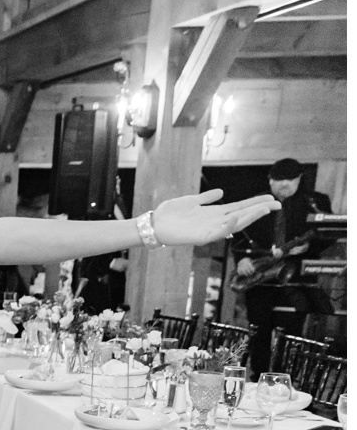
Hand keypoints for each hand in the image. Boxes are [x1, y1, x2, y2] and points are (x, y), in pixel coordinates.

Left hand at [153, 190, 277, 246]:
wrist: (153, 224)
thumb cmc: (170, 214)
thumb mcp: (190, 201)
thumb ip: (206, 198)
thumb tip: (221, 192)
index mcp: (214, 213)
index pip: (240, 207)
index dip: (255, 203)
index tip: (271, 198)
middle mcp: (215, 221)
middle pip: (242, 215)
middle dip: (259, 210)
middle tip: (277, 204)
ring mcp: (209, 230)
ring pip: (234, 224)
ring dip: (248, 217)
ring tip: (263, 209)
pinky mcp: (200, 237)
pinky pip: (217, 233)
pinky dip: (226, 227)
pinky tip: (235, 218)